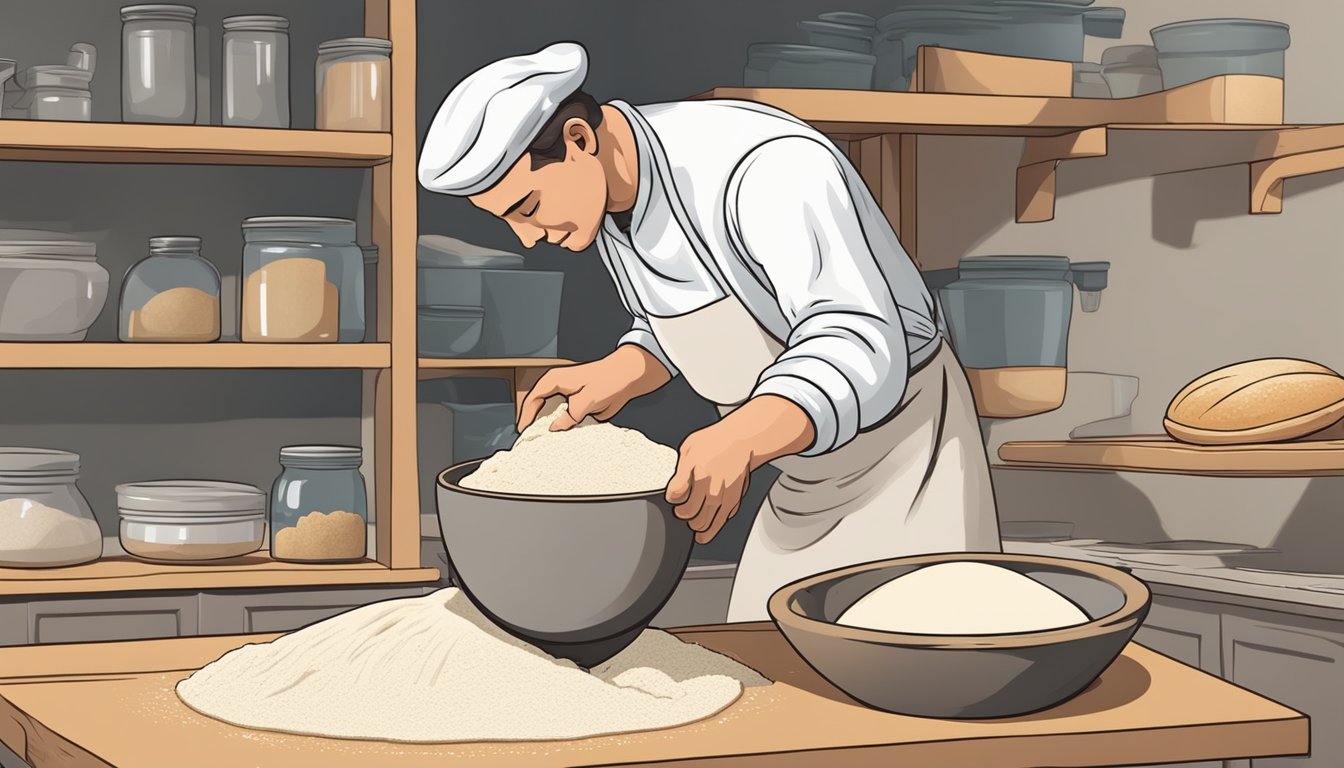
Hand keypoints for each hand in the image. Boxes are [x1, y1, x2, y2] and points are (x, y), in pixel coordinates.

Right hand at [517, 344, 671, 431]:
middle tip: (533, 440)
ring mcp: (567, 396)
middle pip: (539, 407)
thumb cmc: (609, 379)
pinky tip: (564, 437)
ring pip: (552, 413)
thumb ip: (569, 416)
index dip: (525, 416)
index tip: (523, 432)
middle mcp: (558, 387)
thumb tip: (555, 427)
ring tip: (546, 441)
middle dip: (535, 423)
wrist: (628, 377)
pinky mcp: (577, 403)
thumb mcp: (587, 401)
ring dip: (551, 426)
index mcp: (555, 380)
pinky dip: (564, 426)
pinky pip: (565, 417)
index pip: (532, 399)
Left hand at [666, 425, 752, 545]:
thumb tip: (675, 487)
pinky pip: (722, 520)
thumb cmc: (717, 442)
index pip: (676, 497)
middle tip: (681, 511)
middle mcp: (712, 490)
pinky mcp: (735, 501)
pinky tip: (708, 527)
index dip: (672, 498)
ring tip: (693, 526)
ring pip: (706, 523)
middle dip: (683, 515)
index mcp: (698, 476)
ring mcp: (724, 498)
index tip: (674, 497)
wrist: (743, 440)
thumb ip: (680, 471)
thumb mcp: (689, 449)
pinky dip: (713, 526)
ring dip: (697, 527)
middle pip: (690, 515)